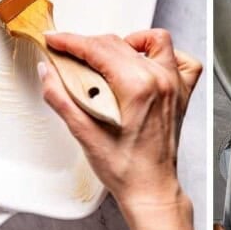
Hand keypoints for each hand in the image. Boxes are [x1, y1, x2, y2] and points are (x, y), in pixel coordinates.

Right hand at [38, 29, 201, 229]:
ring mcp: (175, 84)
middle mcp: (160, 79)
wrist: (150, 188)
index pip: (98, 49)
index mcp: (137, 86)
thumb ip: (61, 97)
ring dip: (129, 42)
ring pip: (154, 41)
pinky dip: (165, 56)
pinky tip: (147, 63)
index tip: (56, 41)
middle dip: (89, 45)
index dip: (71, 42)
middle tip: (70, 55)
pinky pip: (182, 61)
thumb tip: (48, 72)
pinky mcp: (182, 92)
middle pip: (118, 43)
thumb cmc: (124, 168)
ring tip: (108, 57)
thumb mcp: (83, 133)